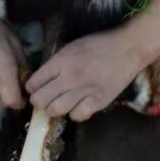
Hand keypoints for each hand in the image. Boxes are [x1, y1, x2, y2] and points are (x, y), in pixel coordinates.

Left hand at [26, 28, 149, 120]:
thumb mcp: (70, 47)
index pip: (32, 84)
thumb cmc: (98, 44)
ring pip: (56, 110)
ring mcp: (84, 91)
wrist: (128, 48)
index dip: (31, 88)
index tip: (36, 88)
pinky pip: (78, 116)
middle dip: (39, 101)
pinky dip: (75, 113)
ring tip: (60, 104)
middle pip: (40, 100)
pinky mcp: (99, 100)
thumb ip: (55, 64)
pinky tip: (77, 107)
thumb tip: (40, 79)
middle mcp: (69, 78)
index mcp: (60, 62)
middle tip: (46, 98)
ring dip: (55, 109)